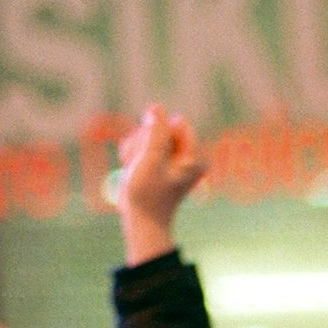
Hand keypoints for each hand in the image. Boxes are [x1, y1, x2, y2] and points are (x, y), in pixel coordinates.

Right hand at [116, 105, 206, 264]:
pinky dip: (133, 154)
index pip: (176, 124)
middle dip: (144, 142)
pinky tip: (132, 169)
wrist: (140, 220)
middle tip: (142, 167)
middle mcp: (187, 154)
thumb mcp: (151, 158)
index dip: (158, 135)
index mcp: (195, 156)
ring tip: (135, 170)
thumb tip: (156, 107)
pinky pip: (141, 143)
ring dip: (135, 149)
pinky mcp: (157, 159)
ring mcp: (171, 157)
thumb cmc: (148, 194)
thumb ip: (156, 131)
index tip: (154, 158)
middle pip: (160, 127)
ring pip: (147, 134)